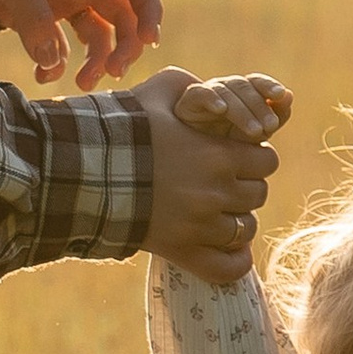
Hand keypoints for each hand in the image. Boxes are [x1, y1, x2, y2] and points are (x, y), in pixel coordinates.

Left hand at [0, 0, 163, 87]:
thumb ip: (31, 15)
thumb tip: (52, 62)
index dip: (149, 9)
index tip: (149, 41)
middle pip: (125, 14)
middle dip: (125, 45)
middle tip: (113, 73)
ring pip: (102, 35)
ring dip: (98, 61)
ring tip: (82, 84)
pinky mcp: (54, 17)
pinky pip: (69, 47)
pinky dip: (60, 64)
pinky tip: (42, 74)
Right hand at [132, 66, 283, 281]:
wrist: (86, 168)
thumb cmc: (123, 126)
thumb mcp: (158, 92)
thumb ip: (192, 87)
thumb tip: (215, 93)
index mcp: (218, 153)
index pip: (267, 159)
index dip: (255, 157)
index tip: (238, 156)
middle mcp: (216, 191)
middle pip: (259, 193)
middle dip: (245, 186)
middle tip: (224, 182)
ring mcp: (200, 224)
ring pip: (245, 229)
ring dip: (236, 219)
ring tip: (218, 212)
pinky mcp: (181, 250)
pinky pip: (226, 267)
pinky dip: (234, 261)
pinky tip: (230, 250)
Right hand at [173, 71, 293, 144]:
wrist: (195, 165)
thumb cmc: (229, 149)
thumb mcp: (255, 137)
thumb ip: (274, 117)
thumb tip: (289, 95)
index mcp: (242, 96)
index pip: (256, 82)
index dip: (269, 86)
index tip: (281, 96)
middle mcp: (225, 91)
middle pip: (243, 86)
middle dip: (259, 105)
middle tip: (270, 127)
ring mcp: (206, 96)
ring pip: (225, 90)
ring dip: (242, 110)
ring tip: (254, 131)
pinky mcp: (186, 104)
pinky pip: (199, 93)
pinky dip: (211, 98)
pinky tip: (221, 109)